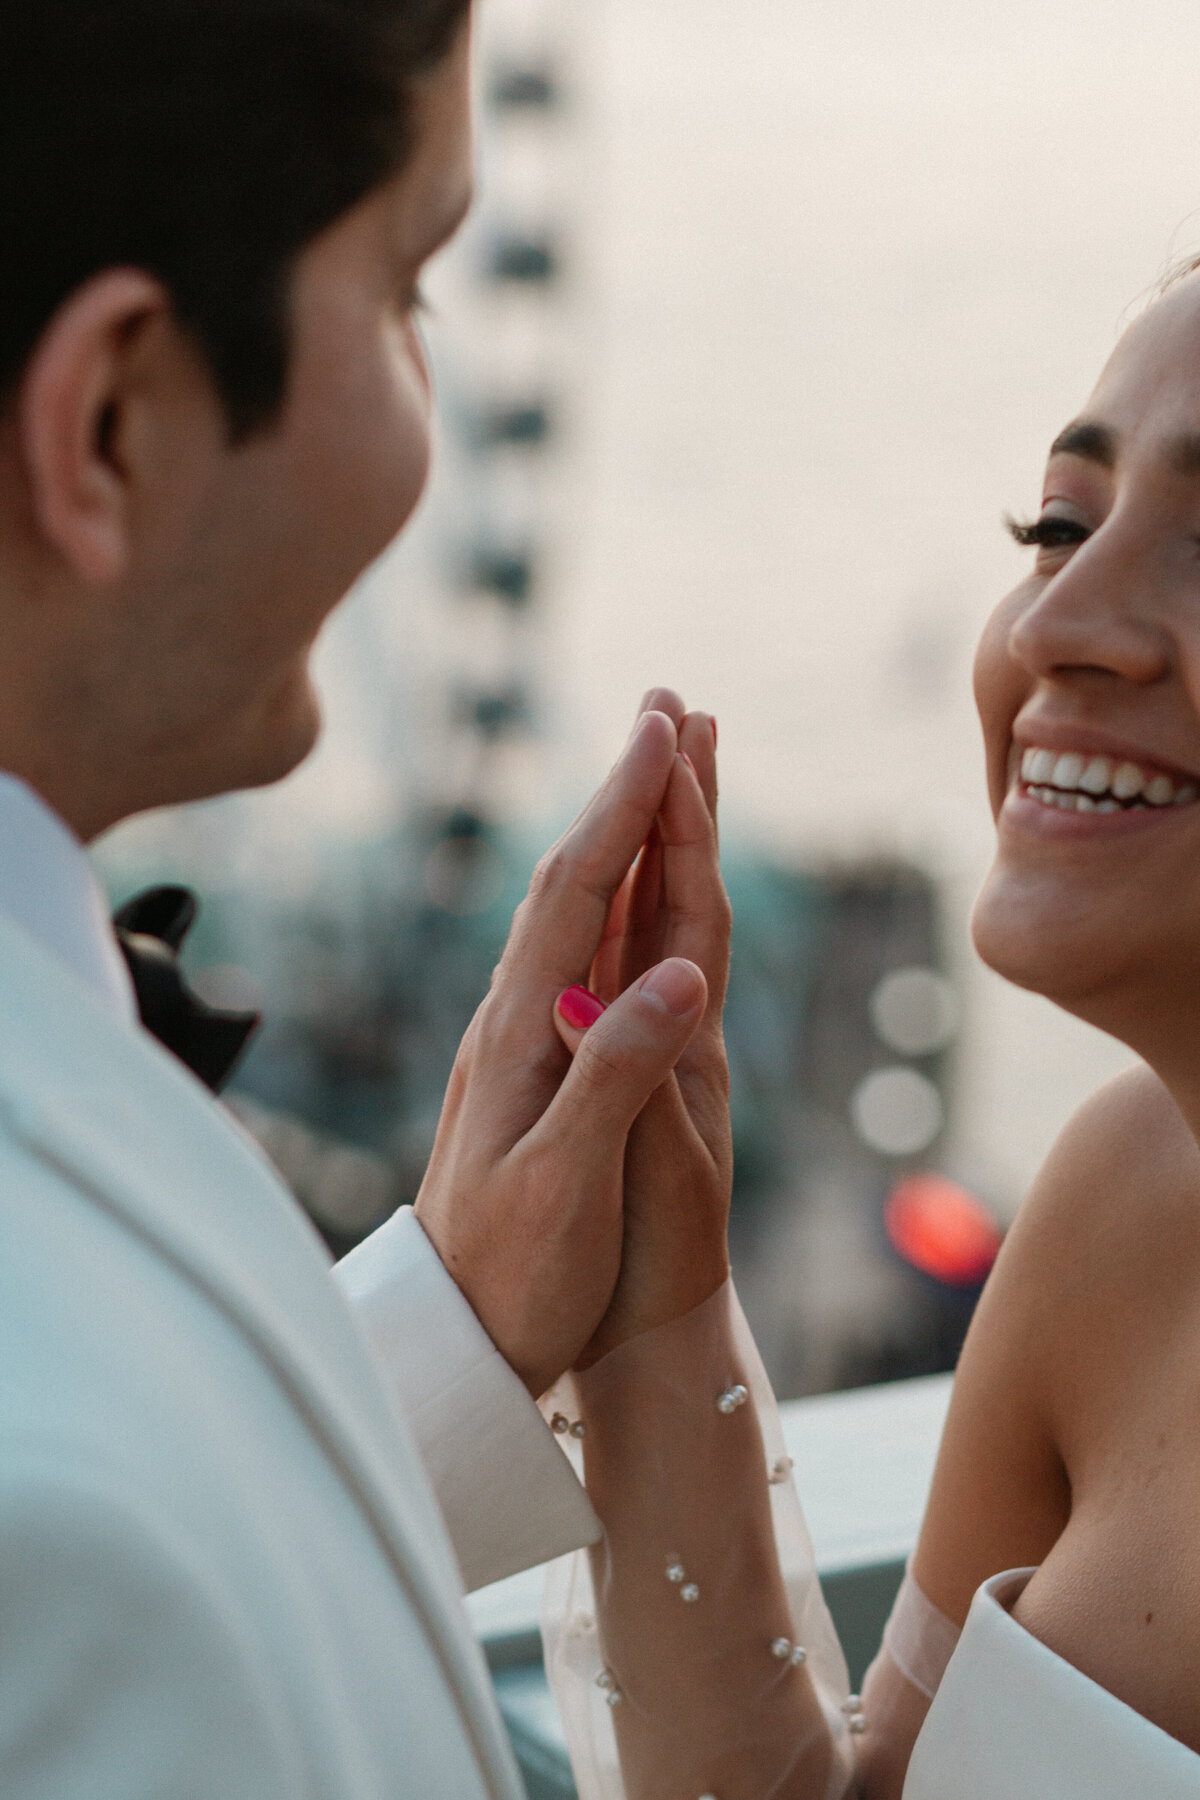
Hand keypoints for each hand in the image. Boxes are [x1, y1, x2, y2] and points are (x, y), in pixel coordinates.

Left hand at [414, 706, 708, 1397]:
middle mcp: (522, 1017)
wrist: (460, 1337)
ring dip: (624, 830)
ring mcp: (530, 1038)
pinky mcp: (542, 1066)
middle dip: (625, 788)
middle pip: (576, 877)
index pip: (579, 892)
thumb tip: (677, 969)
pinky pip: (584, 955)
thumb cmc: (515, 1276)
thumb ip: (616, 1072)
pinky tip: (630, 884)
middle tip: (669, 706)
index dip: (625, 807)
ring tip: (664, 767)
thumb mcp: (566, 1183)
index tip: (663, 729)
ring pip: (579, 909)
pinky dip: (617, 895)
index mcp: (527, 1032)